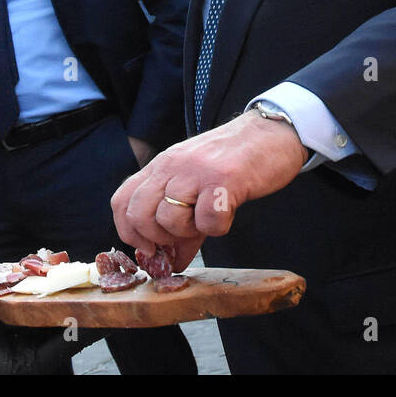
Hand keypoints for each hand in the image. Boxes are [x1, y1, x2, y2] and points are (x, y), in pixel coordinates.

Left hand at [110, 110, 309, 271]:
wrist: (274, 133)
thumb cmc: (237, 161)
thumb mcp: (199, 186)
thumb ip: (183, 224)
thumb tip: (172, 264)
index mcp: (162, 165)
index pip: (121, 202)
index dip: (130, 233)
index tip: (151, 248)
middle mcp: (173, 165)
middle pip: (139, 214)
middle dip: (158, 238)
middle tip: (183, 237)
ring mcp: (196, 171)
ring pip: (169, 219)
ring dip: (190, 232)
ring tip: (209, 217)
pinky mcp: (224, 180)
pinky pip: (207, 220)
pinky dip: (217, 227)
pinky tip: (228, 212)